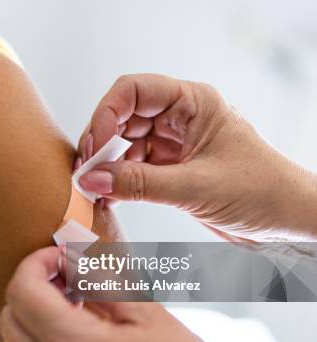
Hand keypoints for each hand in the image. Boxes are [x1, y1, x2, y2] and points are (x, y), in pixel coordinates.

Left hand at [0, 247, 253, 341]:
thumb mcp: (148, 315)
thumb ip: (101, 278)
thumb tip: (72, 252)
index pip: (22, 291)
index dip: (36, 262)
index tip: (60, 257)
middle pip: (10, 317)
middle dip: (32, 288)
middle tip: (67, 279)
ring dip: (31, 319)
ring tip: (71, 309)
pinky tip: (70, 340)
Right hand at [78, 74, 316, 241]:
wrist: (286, 220)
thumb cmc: (260, 191)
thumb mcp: (195, 187)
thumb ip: (139, 184)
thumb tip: (91, 179)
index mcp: (193, 103)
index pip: (134, 91)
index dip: (106, 114)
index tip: (94, 147)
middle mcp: (180, 118)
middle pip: (123, 116)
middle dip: (101, 142)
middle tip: (86, 171)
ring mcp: (173, 143)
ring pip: (125, 144)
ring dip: (107, 165)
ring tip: (93, 188)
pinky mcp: (170, 169)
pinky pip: (133, 168)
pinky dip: (118, 181)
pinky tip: (108, 196)